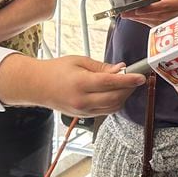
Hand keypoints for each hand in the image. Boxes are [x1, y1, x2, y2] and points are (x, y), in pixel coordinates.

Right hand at [0, 54, 144, 115]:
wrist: (36, 86)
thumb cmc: (57, 70)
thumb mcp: (80, 61)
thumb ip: (102, 67)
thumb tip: (121, 69)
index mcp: (80, 83)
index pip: (110, 83)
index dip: (128, 80)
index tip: (141, 77)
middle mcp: (82, 100)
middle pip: (115, 98)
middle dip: (129, 88)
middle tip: (135, 78)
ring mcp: (83, 110)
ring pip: (112, 107)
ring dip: (124, 96)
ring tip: (126, 84)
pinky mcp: (84, 116)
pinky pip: (106, 111)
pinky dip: (115, 103)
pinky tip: (116, 92)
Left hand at [120, 0, 177, 26]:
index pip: (164, 6)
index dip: (151, 8)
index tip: (138, 8)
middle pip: (157, 15)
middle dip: (140, 14)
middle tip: (125, 13)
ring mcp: (175, 24)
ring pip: (154, 21)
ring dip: (139, 19)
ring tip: (126, 15)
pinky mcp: (169, 31)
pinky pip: (154, 26)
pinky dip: (143, 22)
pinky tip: (135, 19)